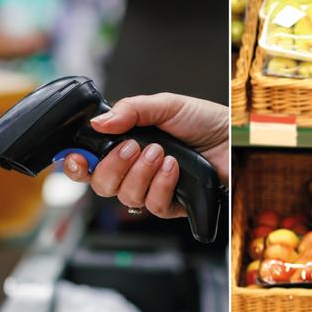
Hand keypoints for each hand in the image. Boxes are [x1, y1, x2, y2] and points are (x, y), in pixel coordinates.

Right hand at [61, 93, 227, 218]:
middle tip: (133, 147)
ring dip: (141, 173)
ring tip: (161, 152)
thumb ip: (130, 110)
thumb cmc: (204, 120)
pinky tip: (173, 168)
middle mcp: (135, 170)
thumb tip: (99, 123)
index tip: (76, 158)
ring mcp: (153, 189)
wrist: (235, 137)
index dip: (76, 165)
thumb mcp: (165, 105)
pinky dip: (162, 184)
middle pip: (102, 185)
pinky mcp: (174, 205)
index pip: (89, 163)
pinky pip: (154, 206)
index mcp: (125, 145)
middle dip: (113, 166)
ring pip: (126, 197)